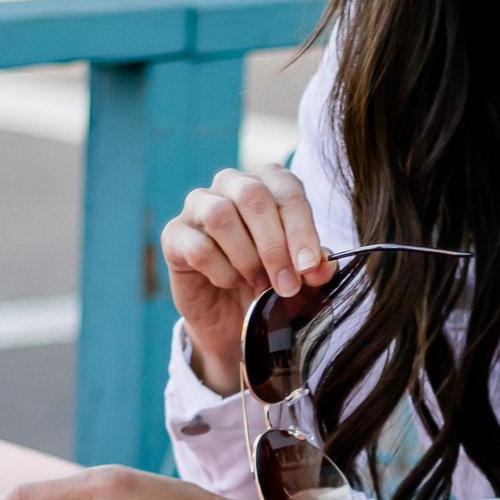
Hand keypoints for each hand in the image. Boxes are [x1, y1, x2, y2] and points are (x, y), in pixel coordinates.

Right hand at [163, 166, 333, 397]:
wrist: (231, 316)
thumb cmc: (268, 281)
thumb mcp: (298, 275)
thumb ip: (313, 266)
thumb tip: (325, 266)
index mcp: (268, 183)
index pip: (287, 191)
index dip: (301, 229)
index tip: (309, 267)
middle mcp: (231, 184)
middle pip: (252, 196)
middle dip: (274, 245)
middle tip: (286, 285)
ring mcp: (198, 205)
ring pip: (220, 215)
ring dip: (246, 257)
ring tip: (258, 284)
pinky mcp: (174, 235)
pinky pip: (198, 247)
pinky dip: (221, 271)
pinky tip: (231, 283)